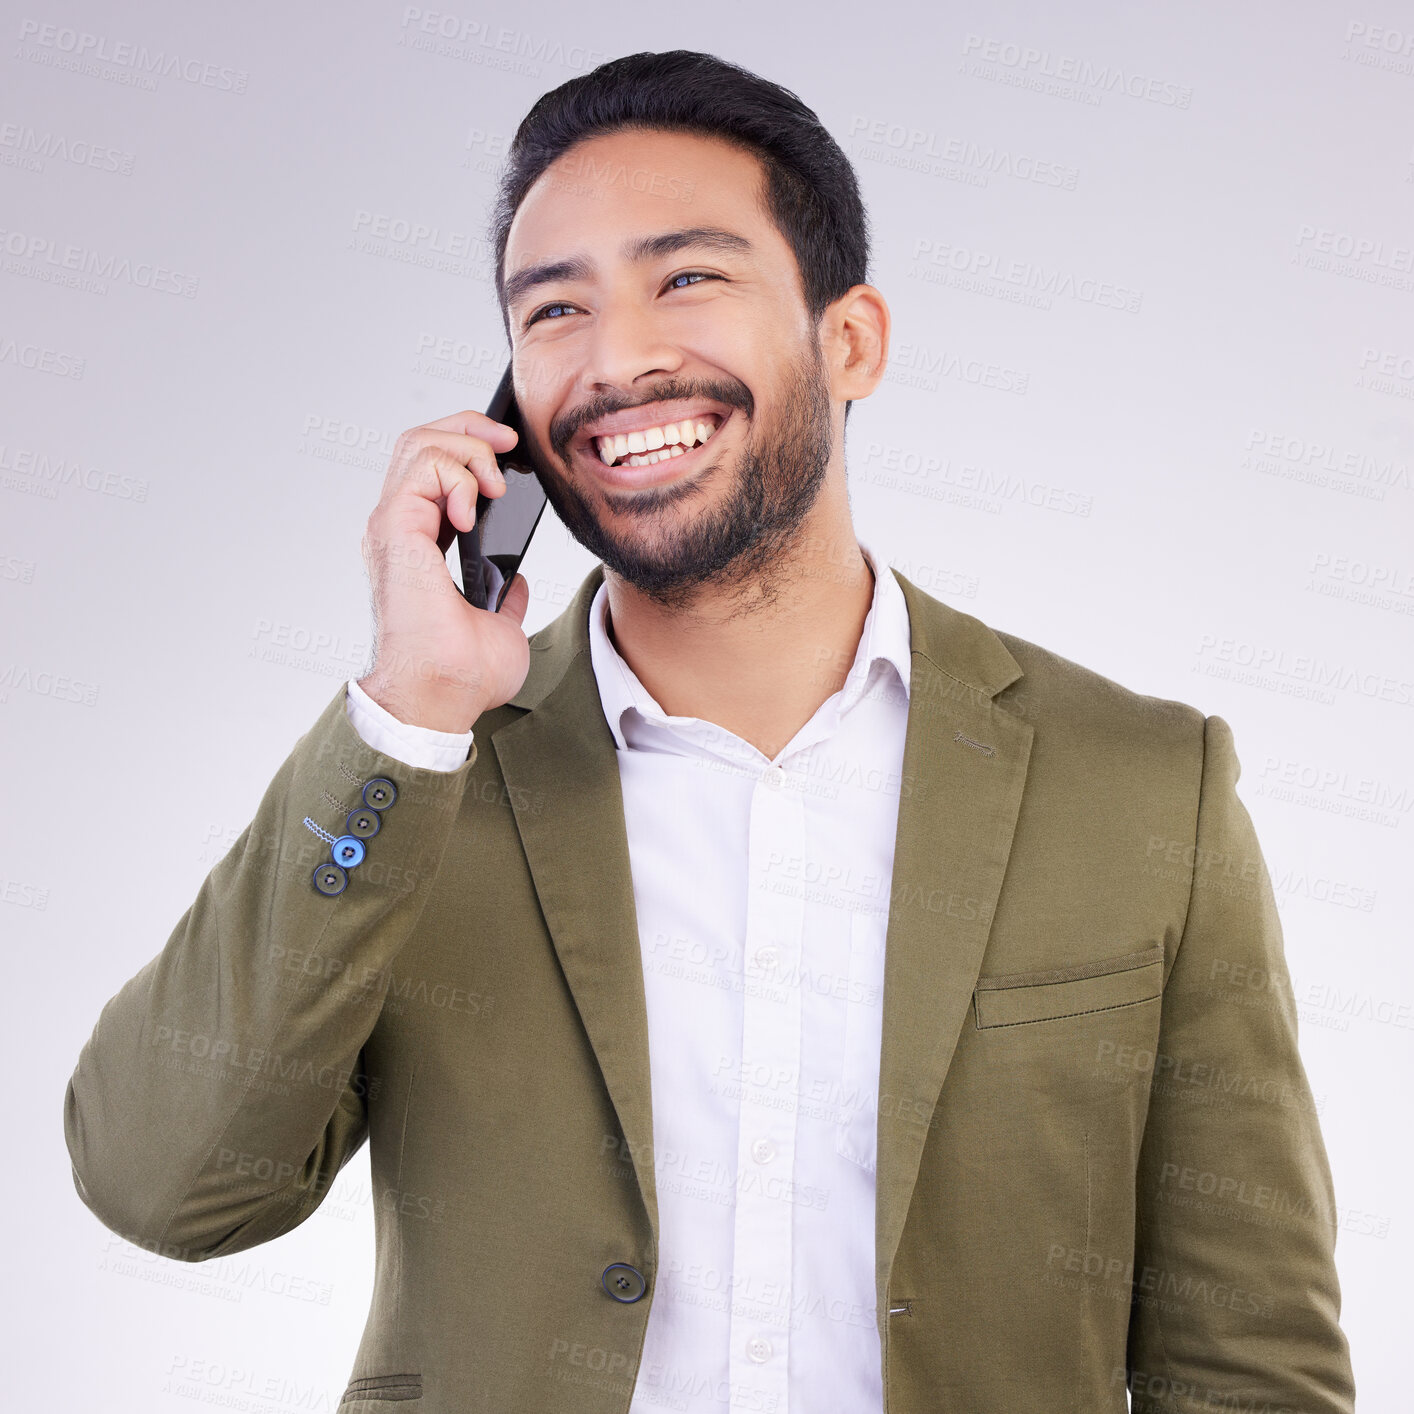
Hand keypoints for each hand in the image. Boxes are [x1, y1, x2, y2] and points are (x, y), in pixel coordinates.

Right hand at [357, 409, 532, 732]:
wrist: (444, 696)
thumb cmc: (463, 674)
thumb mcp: (499, 623)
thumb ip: (502, 596)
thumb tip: (512, 582)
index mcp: (419, 547)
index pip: (432, 469)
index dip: (471, 448)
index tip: (512, 455)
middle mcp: (399, 530)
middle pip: (421, 442)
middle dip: (470, 428)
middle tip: (509, 441)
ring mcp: (393, 527)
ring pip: (419, 443)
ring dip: (469, 449)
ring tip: (496, 483)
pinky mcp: (394, 530)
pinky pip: (423, 467)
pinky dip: (458, 474)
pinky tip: (477, 508)